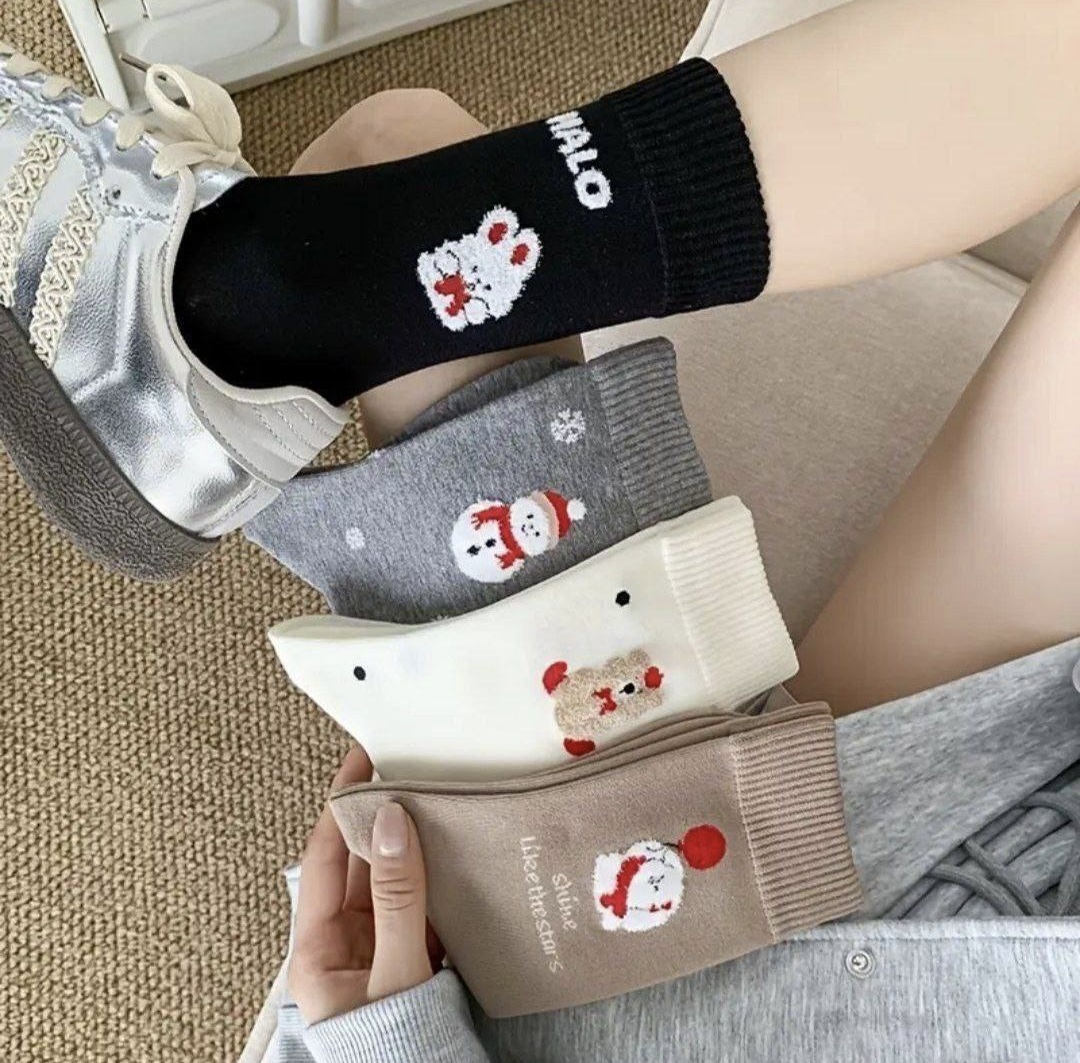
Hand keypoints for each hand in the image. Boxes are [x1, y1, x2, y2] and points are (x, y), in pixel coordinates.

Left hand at [289, 746, 441, 1024]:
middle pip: (359, 864)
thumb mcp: (396, 974)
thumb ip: (397, 898)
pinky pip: (420, 903)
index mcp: (317, 948)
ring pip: (393, 880)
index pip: (324, 858)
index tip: (362, 761)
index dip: (342, 806)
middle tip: (405, 767)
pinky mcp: (411, 958)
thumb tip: (392, 820)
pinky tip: (455, 848)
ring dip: (412, 842)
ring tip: (434, 797)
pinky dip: (435, 874)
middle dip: (380, 816)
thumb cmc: (394, 1048)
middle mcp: (343, 943)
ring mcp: (379, 949)